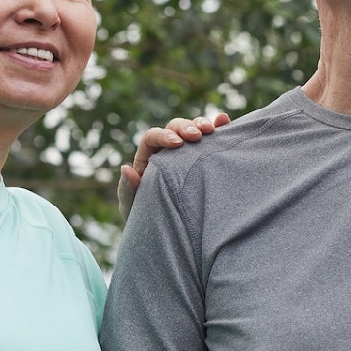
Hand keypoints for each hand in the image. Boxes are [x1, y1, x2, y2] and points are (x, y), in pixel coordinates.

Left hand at [116, 113, 230, 218]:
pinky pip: (211, 138)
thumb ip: (127, 190)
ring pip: (192, 128)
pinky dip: (218, 127)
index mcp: (147, 158)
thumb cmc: (147, 217)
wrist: (169, 230)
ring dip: (201, 124)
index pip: (152, 137)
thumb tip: (125, 168)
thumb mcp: (134, 207)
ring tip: (211, 130)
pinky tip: (225, 120)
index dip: (163, 135)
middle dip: (185, 127)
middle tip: (197, 136)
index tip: (177, 144)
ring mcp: (188, 152)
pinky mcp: (204, 156)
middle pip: (174, 127)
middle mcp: (167, 150)